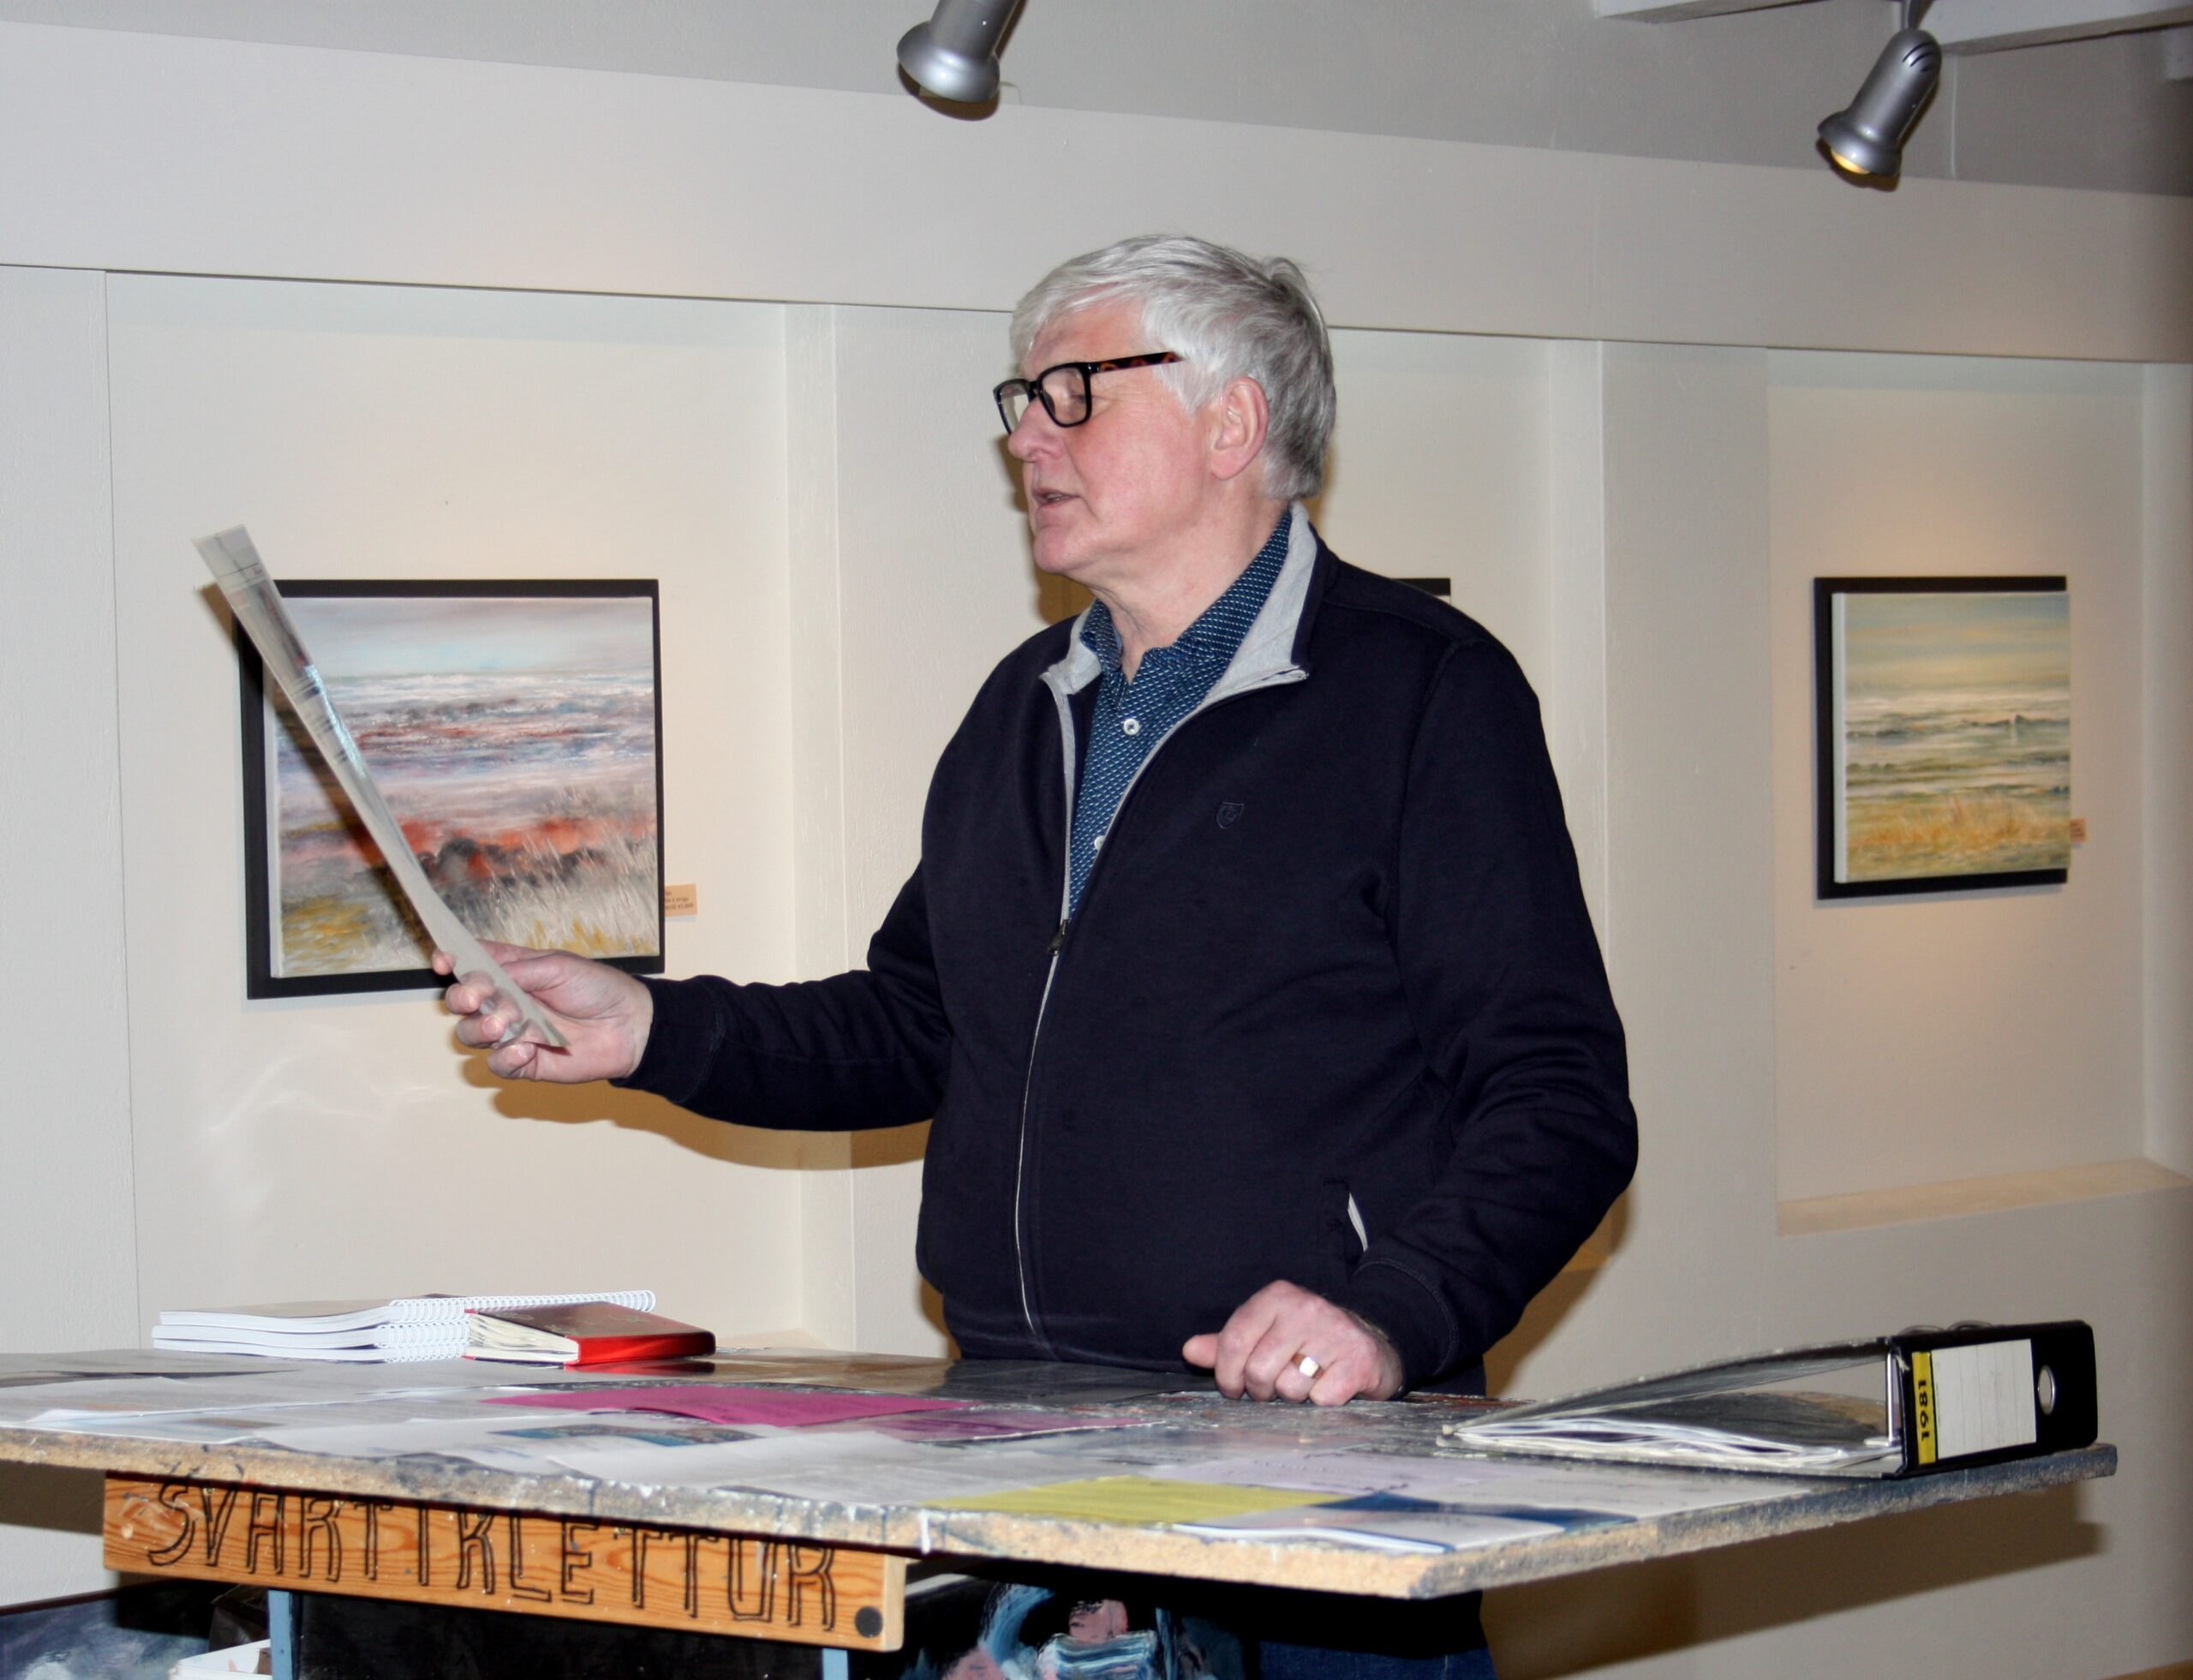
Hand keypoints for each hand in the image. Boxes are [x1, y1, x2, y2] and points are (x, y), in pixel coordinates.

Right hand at [434, 940, 652, 1082]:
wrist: (629, 1026)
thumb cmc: (598, 988)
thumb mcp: (561, 966)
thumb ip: (520, 970)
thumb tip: (485, 975)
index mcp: (511, 971)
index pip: (470, 964)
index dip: (451, 960)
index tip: (445, 962)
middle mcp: (505, 1001)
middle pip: (461, 1001)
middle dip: (461, 998)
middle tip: (478, 998)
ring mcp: (512, 1033)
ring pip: (470, 1034)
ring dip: (481, 1028)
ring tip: (507, 1023)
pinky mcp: (523, 1061)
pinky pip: (497, 1064)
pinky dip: (505, 1057)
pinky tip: (527, 1049)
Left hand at [1182, 1279, 1404, 1404]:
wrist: (1371, 1342)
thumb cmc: (1307, 1341)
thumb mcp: (1266, 1333)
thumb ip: (1227, 1344)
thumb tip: (1189, 1350)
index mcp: (1277, 1296)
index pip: (1234, 1341)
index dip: (1227, 1374)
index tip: (1233, 1388)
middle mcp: (1306, 1307)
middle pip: (1258, 1369)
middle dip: (1260, 1391)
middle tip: (1271, 1389)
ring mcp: (1335, 1332)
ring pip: (1289, 1387)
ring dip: (1292, 1397)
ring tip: (1303, 1384)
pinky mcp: (1358, 1359)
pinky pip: (1321, 1399)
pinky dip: (1320, 1403)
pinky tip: (1327, 1388)